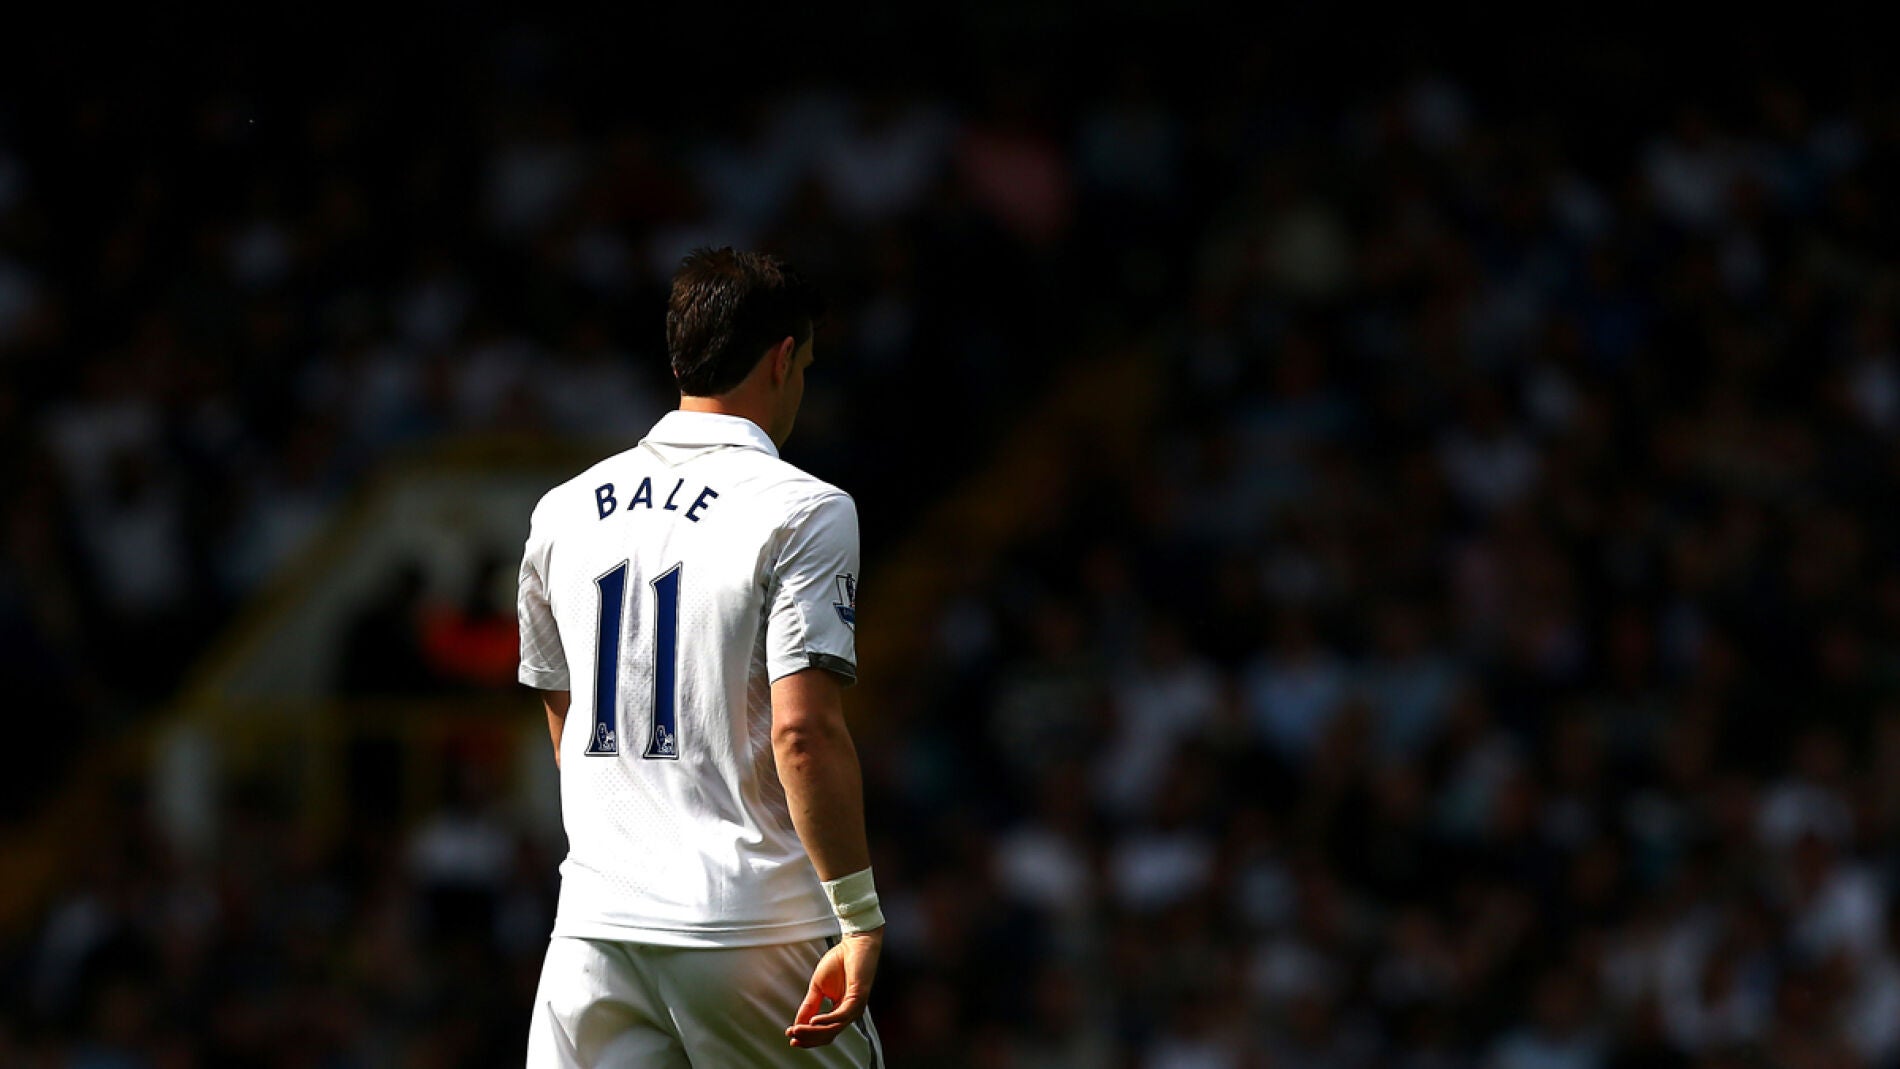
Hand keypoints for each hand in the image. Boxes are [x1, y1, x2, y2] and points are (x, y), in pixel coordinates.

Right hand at [786, 928, 882, 1048]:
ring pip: (833, 1029)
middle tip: (793, 1037)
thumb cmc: (838, 962)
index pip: (824, 1032)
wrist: (854, 944)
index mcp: (840, 1012)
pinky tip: (813, 1021)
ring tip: (798, 1029)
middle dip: (808, 1038)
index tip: (790, 1036)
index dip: (807, 1037)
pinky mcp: (858, 999)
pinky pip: (841, 1016)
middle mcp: (849, 1014)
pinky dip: (826, 1020)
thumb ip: (809, 1006)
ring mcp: (855, 1008)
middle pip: (828, 1035)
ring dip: (813, 1032)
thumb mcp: (818, 987)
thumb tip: (797, 1023)